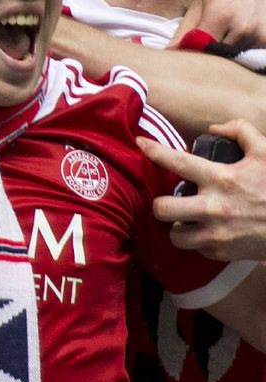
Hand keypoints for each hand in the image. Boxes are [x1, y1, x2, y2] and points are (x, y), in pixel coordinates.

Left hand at [142, 120, 265, 260]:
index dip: (154, 151)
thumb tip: (214, 127)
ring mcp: (218, 234)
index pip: (177, 161)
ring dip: (176, 227)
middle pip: (162, 208)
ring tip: (185, 220)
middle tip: (168, 201)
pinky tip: (207, 232)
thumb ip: (241, 131)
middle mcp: (215, 207)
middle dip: (160, 204)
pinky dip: (198, 241)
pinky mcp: (224, 254)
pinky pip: (197, 249)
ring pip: (174, 235)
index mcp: (222, 179)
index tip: (141, 144)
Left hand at [174, 0, 265, 48]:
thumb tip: (168, 52)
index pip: (201, 48)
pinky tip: (243, 38)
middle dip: (211, 55)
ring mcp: (261, 35)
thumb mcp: (201, 4)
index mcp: (220, 15)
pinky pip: (253, 56)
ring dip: (230, 54)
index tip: (190, 51)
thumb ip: (184, 29)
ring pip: (236, 59)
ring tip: (229, 36)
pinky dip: (246, 51)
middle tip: (209, 44)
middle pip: (219, 57)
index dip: (193, 52)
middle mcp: (243, 27)